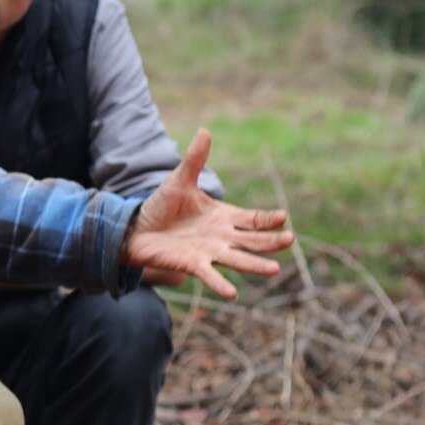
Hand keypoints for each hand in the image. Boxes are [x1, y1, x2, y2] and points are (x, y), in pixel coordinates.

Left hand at [121, 129, 292, 298]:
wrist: (135, 229)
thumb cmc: (160, 207)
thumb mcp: (179, 181)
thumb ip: (194, 160)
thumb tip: (204, 130)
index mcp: (223, 216)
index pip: (251, 219)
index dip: (267, 219)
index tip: (283, 217)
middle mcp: (221, 237)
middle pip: (251, 240)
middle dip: (270, 241)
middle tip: (289, 240)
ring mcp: (209, 252)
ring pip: (237, 259)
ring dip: (255, 264)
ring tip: (273, 269)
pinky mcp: (192, 265)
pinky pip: (210, 276)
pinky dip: (221, 284)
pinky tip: (233, 293)